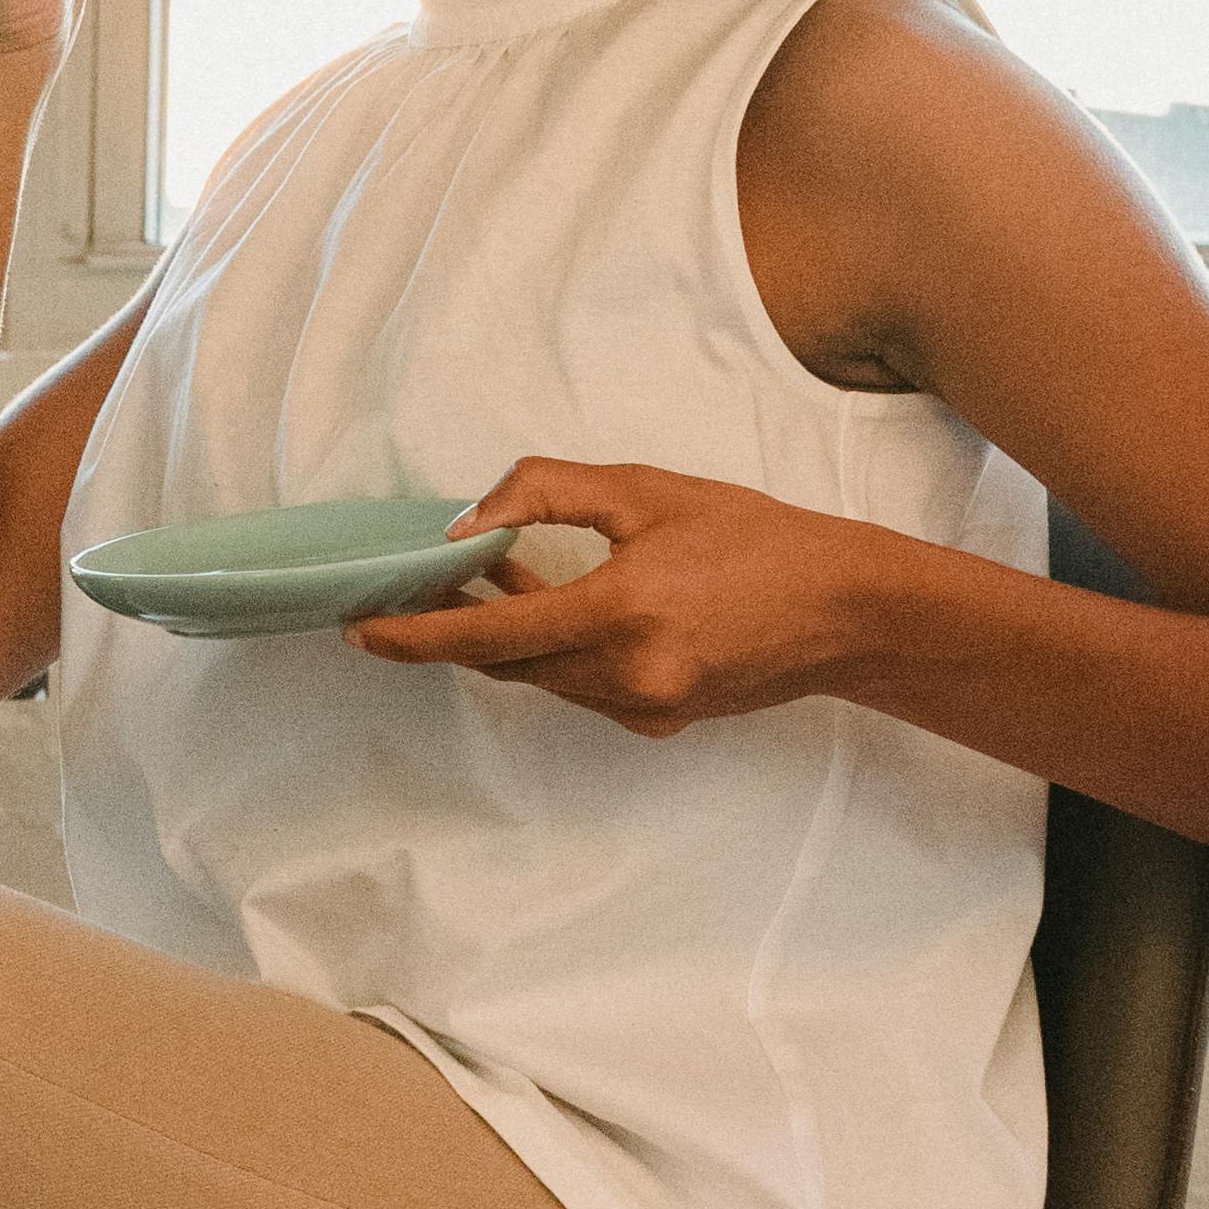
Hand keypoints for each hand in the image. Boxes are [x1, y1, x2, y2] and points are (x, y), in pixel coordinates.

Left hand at [353, 458, 900, 737]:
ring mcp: (644, 707)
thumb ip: (545, 492)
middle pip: (505, 663)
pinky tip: (549, 606)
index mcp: (620, 614)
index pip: (489, 636)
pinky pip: (579, 687)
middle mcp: (626, 676)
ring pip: (540, 678)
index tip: (362, 629)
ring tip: (486, 579)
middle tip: (418, 584)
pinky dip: (553, 652)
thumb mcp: (646, 490)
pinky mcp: (659, 719)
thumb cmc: (754, 536)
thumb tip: (467, 522)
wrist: (847, 608)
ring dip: (505, 637)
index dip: (418, 635)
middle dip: (455, 629)